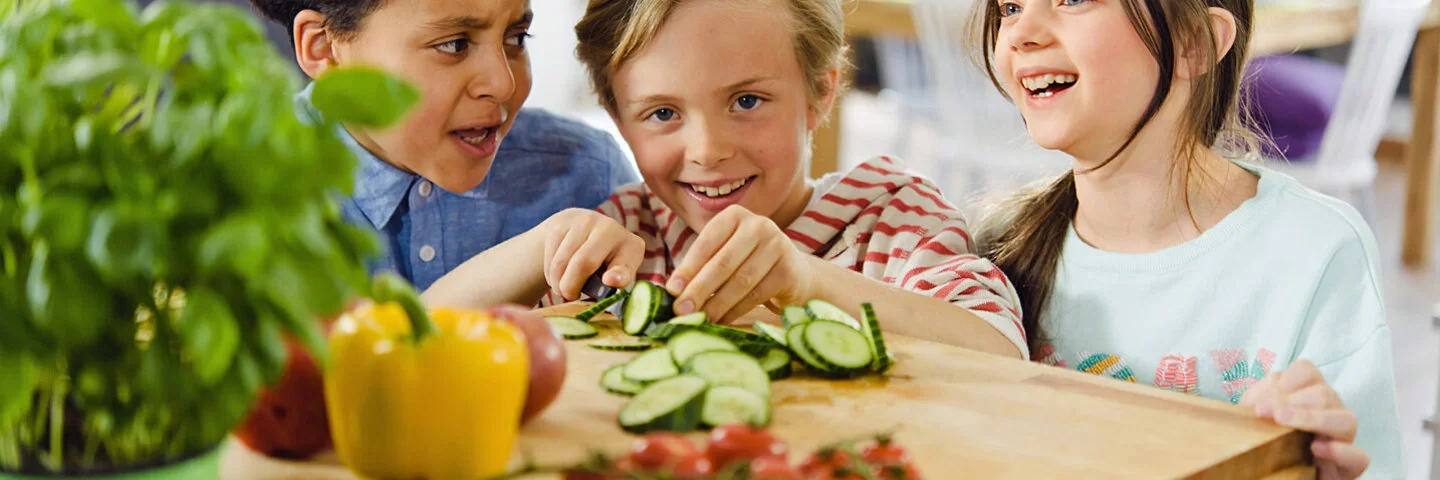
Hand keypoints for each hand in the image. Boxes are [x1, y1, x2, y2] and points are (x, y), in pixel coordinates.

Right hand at [541, 209, 643, 300]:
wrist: (581, 228)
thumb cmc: (604, 261)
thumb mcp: (616, 273)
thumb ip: (614, 284)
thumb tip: (608, 284)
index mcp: (631, 247)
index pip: (624, 264)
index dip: (618, 274)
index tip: (609, 281)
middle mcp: (610, 228)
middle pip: (583, 263)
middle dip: (571, 287)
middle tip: (569, 296)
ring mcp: (584, 222)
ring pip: (561, 263)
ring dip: (557, 283)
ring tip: (562, 288)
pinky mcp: (560, 223)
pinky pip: (550, 257)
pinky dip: (549, 273)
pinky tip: (557, 273)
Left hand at [664, 206, 812, 323]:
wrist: (796, 274)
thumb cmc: (749, 263)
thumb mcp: (724, 256)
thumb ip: (701, 268)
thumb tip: (672, 291)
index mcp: (735, 216)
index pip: (706, 242)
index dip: (688, 268)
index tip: (671, 291)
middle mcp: (758, 225)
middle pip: (722, 262)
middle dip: (699, 289)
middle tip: (681, 311)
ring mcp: (778, 245)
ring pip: (740, 281)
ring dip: (716, 304)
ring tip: (699, 320)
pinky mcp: (788, 270)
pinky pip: (756, 295)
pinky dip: (735, 311)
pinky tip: (721, 321)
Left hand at [1240, 360, 1367, 478]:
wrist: (1281, 471)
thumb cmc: (1271, 438)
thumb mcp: (1259, 416)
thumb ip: (1258, 402)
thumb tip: (1258, 402)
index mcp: (1310, 392)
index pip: (1306, 371)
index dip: (1283, 384)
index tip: (1259, 405)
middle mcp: (1332, 409)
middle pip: (1324, 394)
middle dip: (1291, 402)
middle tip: (1262, 414)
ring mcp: (1344, 437)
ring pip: (1345, 420)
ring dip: (1311, 419)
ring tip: (1282, 423)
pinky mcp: (1350, 466)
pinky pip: (1358, 456)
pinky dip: (1340, 452)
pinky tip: (1316, 448)